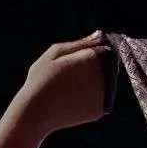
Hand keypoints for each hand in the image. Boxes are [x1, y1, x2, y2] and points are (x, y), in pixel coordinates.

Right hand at [0, 33, 111, 147]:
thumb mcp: (56, 53)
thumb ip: (80, 44)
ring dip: (94, 82)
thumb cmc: (42, 79)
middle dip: (95, 67)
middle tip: (70, 76)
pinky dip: (90, 98)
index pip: (106, 48)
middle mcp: (104, 75)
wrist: (37, 113)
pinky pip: (101, 99)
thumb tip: (100, 35)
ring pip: (107, 82)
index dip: (92, 51)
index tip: (75, 59)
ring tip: (69, 88)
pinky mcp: (102, 110)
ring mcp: (105, 94)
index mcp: (94, 57)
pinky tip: (73, 99)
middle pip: (109, 65)